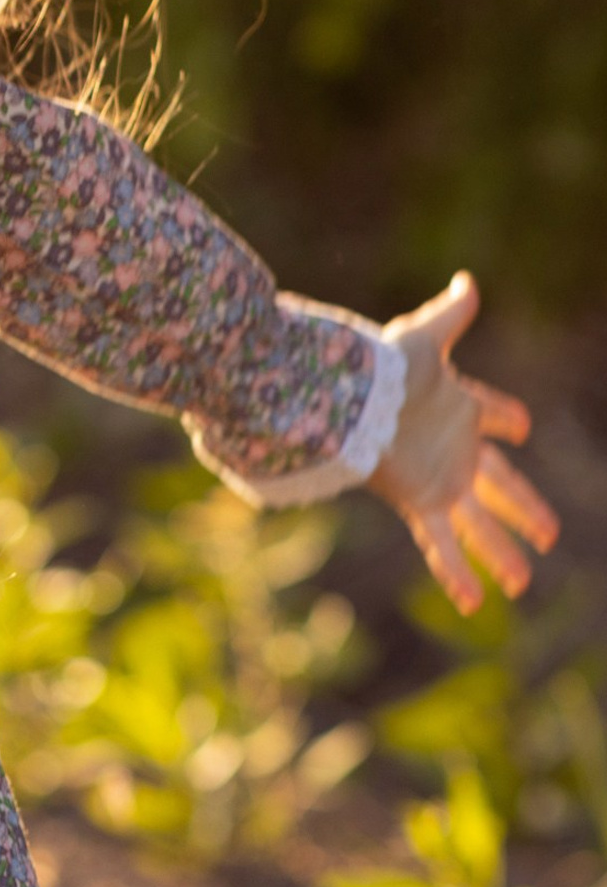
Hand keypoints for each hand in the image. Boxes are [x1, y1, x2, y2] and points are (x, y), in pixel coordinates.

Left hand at [367, 272, 556, 612]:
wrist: (338, 401)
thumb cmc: (380, 367)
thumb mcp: (421, 340)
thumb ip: (449, 316)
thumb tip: (468, 282)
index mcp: (460, 408)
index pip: (494, 414)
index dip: (507, 417)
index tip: (520, 425)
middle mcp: (453, 449)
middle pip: (501, 485)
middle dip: (524, 509)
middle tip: (549, 534)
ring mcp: (439, 480)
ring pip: (480, 524)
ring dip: (502, 553)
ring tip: (522, 584)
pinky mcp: (419, 501)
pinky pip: (444, 544)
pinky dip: (458, 574)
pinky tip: (476, 604)